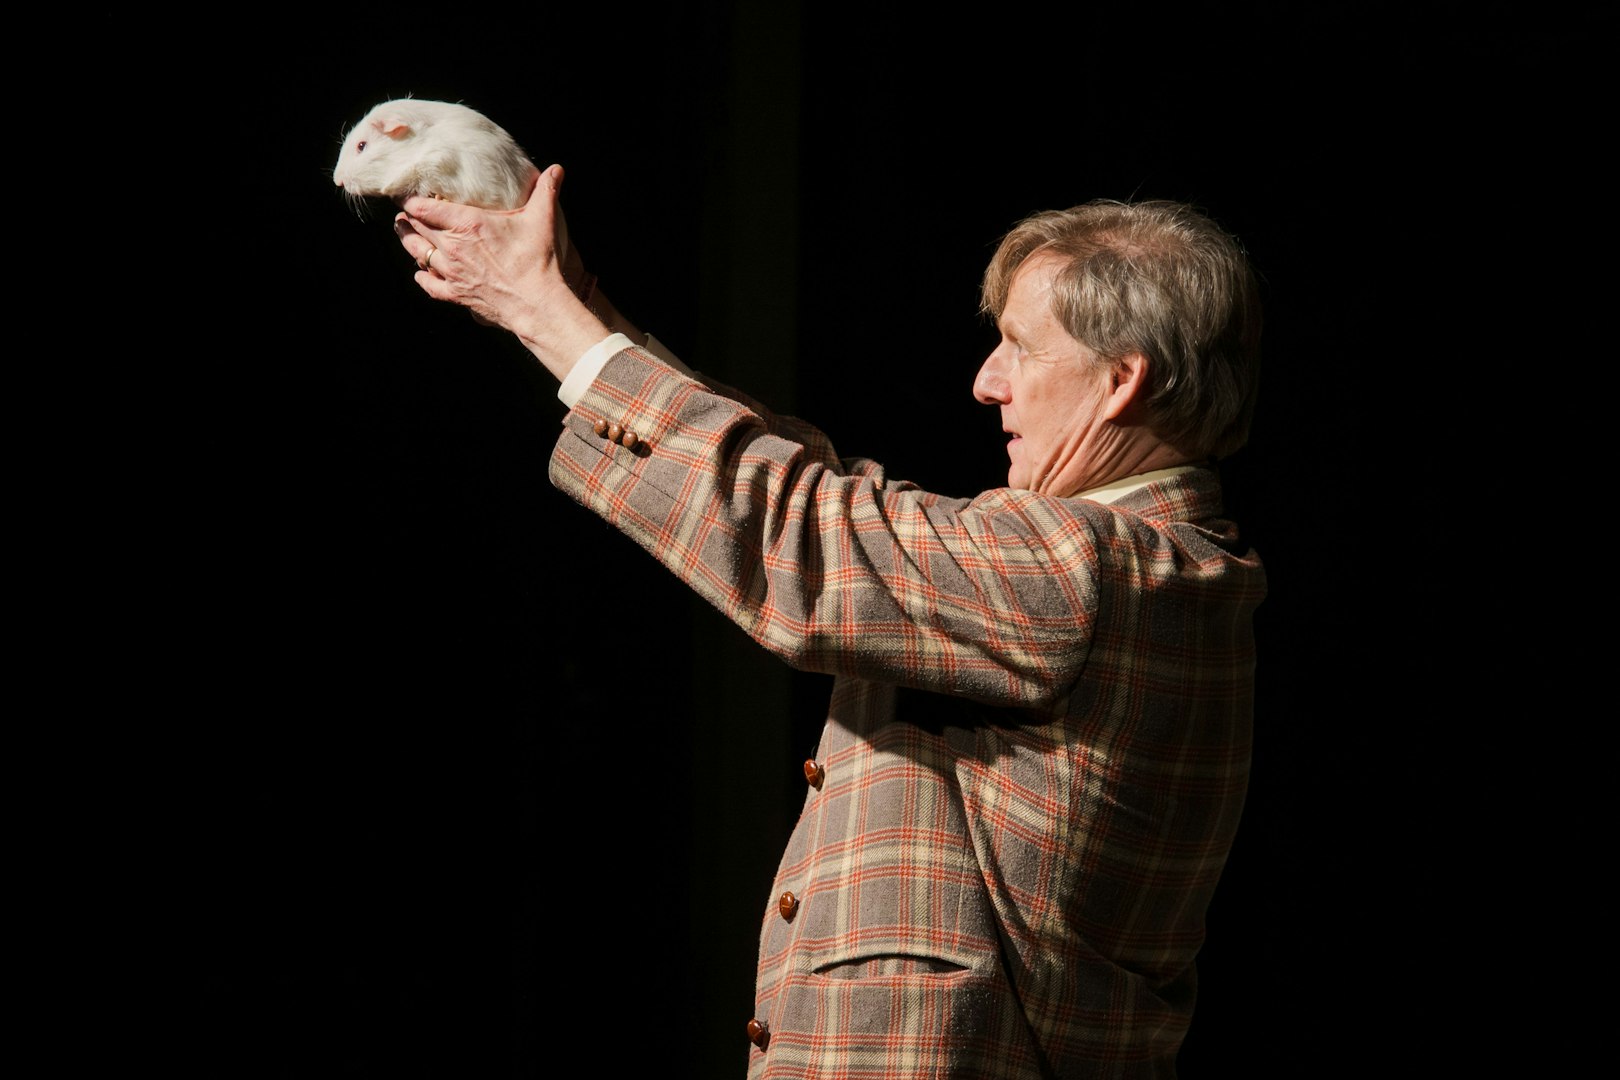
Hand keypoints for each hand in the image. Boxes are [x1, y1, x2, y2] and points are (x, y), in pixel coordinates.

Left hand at [393, 164, 600, 380]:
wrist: (535, 303)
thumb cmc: (536, 260)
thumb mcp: (542, 220)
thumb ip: (546, 191)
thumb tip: (557, 169)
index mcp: (466, 224)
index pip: (423, 208)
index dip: (410, 200)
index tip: (405, 194)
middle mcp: (452, 246)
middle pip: (417, 228)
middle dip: (407, 217)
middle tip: (403, 211)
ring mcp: (452, 271)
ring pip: (418, 253)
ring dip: (408, 241)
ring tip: (403, 231)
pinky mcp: (456, 294)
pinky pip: (430, 285)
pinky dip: (422, 277)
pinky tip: (420, 273)